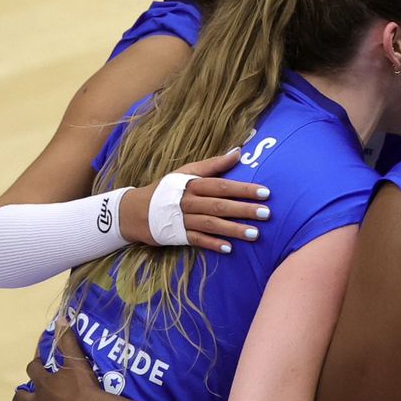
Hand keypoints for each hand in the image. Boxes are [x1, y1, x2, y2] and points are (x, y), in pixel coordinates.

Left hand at [14, 321, 101, 400]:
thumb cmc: (84, 388)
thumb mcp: (77, 362)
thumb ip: (68, 342)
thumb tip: (60, 320)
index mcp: (44, 382)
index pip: (33, 369)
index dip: (36, 364)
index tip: (41, 361)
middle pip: (21, 395)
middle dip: (23, 392)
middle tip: (30, 391)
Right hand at [120, 149, 271, 252]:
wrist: (134, 210)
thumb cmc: (167, 189)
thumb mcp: (187, 172)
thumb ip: (214, 164)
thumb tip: (238, 152)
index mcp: (193, 184)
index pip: (222, 185)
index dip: (243, 189)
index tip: (265, 192)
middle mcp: (189, 202)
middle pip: (219, 205)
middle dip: (244, 209)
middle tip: (266, 213)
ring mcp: (183, 220)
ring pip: (212, 224)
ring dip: (233, 229)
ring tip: (255, 234)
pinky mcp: (178, 236)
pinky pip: (197, 241)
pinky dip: (212, 244)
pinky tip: (229, 248)